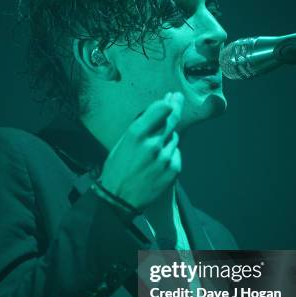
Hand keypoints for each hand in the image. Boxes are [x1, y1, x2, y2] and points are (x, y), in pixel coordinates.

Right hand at [99, 92, 183, 211]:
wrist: (119, 199)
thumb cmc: (117, 169)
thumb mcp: (122, 143)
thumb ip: (140, 127)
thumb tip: (156, 110)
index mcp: (136, 134)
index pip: (161, 109)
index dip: (167, 102)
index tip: (170, 98)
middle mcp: (153, 143)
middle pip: (172, 119)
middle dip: (175, 106)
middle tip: (178, 98)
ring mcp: (165, 157)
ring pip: (174, 138)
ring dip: (168, 138)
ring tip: (154, 148)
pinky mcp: (173, 169)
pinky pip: (176, 153)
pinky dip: (170, 154)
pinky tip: (158, 161)